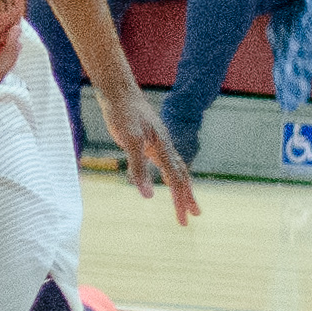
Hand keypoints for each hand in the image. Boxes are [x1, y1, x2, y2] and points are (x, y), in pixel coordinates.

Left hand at [97, 84, 199, 224]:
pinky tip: (164, 175)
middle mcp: (164, 146)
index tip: (184, 220)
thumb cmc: (122, 113)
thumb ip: (137, 168)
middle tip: (194, 216)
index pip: (176, 181)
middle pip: (181, 176)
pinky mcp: (148, 137)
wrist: (117, 90)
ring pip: (175, 167)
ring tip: (185, 199)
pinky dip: (170, 172)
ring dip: (181, 185)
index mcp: (162, 149)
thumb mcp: (128, 141)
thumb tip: (148, 197)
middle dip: (187, 197)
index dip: (180, 202)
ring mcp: (157, 141)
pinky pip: (165, 159)